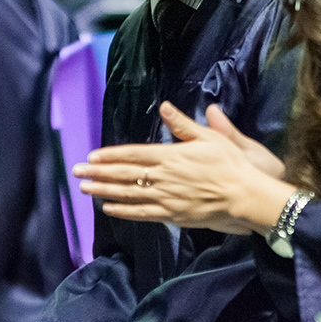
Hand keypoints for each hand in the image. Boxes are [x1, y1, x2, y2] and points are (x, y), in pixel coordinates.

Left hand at [75, 102, 293, 234]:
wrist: (243, 195)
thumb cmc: (229, 163)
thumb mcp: (209, 137)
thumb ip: (183, 124)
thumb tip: (165, 106)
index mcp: (170, 155)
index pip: (132, 153)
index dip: (110, 155)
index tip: (92, 155)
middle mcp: (163, 177)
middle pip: (124, 174)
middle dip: (98, 172)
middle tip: (77, 171)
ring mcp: (165, 198)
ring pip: (128, 194)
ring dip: (104, 190)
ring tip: (85, 188)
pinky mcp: (172, 214)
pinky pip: (141, 213)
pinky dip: (123, 210)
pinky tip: (108, 208)